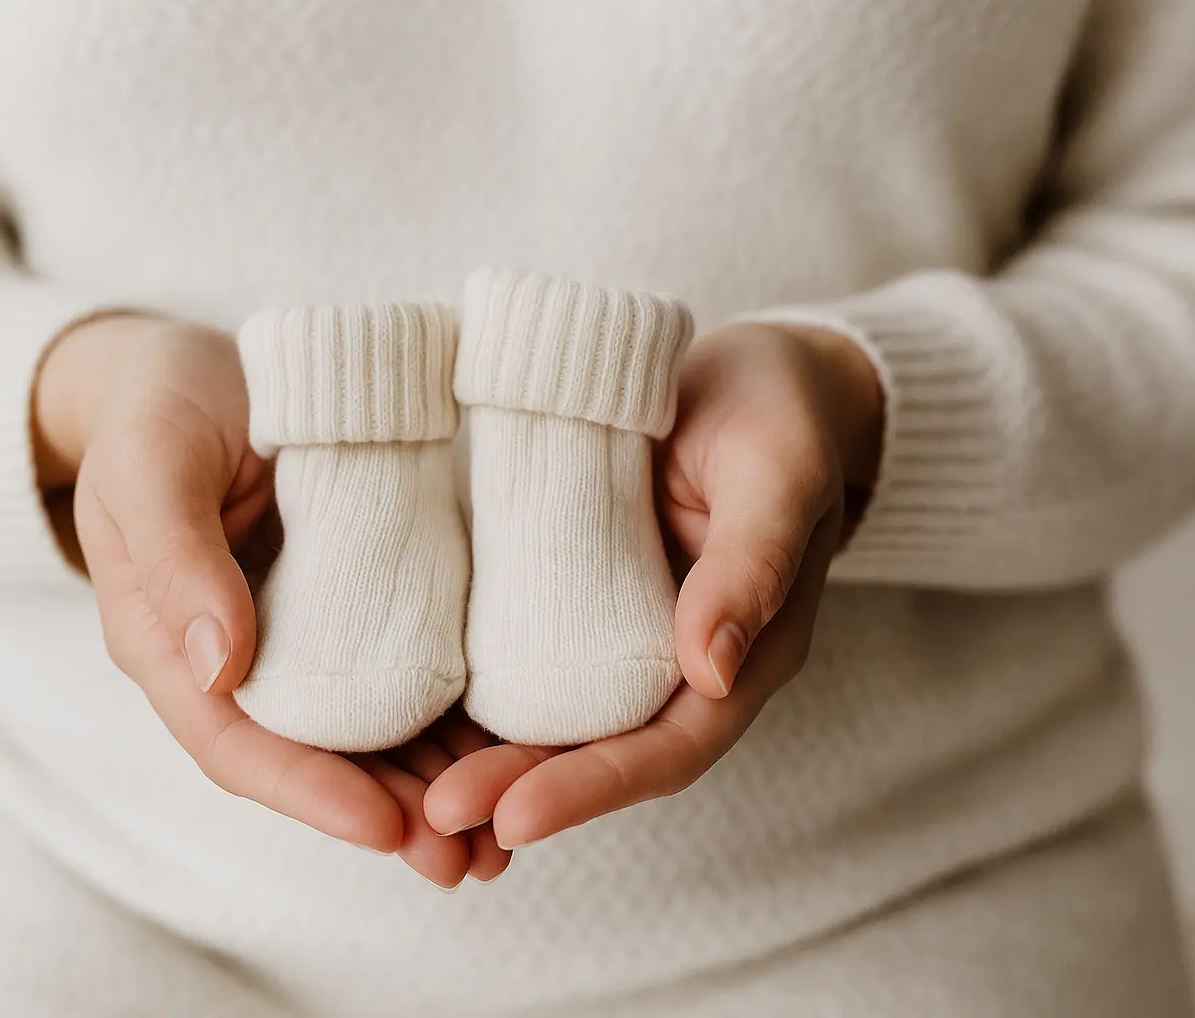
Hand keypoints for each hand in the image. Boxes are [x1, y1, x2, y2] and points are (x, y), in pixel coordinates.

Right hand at [34, 313, 507, 886]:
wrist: (187, 370)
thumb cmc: (154, 411)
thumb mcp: (150, 466)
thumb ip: (173, 558)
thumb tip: (219, 666)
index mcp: (168, 647)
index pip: (237, 744)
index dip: (307, 792)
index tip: (383, 827)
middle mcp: (238, 661)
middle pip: (312, 761)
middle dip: (390, 816)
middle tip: (468, 862)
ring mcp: (300, 638)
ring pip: (368, 734)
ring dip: (434, 787)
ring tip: (506, 836)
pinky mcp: (353, 605)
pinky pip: (403, 674)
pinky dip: (452, 717)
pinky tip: (514, 744)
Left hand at [424, 323, 883, 848]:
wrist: (757, 376)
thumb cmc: (780, 414)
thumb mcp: (779, 472)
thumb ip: (753, 563)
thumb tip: (714, 670)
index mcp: (745, 655)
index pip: (670, 748)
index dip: (594, 788)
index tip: (514, 818)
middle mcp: (683, 666)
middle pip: (602, 754)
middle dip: (521, 790)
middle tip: (438, 815)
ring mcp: (627, 638)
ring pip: (559, 724)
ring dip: (492, 763)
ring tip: (413, 797)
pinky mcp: (581, 601)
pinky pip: (530, 664)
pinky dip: (479, 701)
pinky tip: (417, 716)